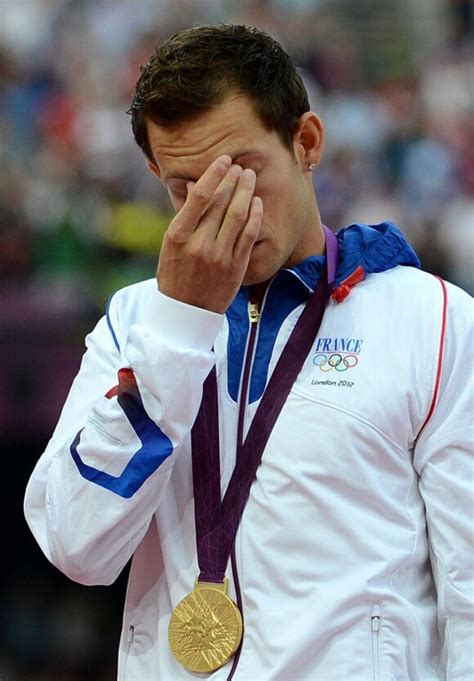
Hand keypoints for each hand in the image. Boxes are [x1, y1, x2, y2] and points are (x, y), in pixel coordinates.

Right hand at [157, 155, 262, 312]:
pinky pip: (249, 234)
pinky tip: (256, 202)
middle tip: (239, 165)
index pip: (199, 197)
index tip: (222, 160)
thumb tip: (198, 185)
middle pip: (221, 203)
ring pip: (237, 215)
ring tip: (249, 177)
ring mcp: (219, 256)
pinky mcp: (235, 266)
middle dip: (232, 179)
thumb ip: (185, 216)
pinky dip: (254, 215)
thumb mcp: (170, 245)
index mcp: (178, 236)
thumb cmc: (175, 274)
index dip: (213, 175)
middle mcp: (199, 244)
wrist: (186, 312)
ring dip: (245, 191)